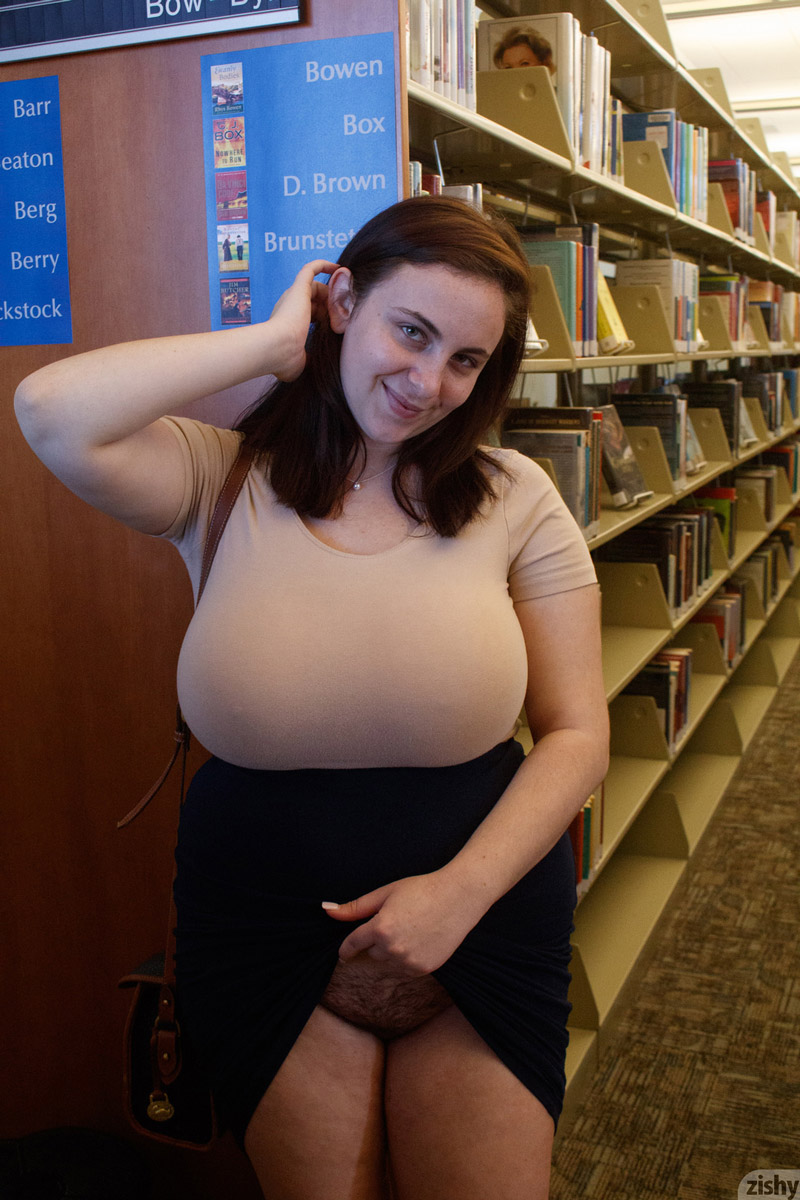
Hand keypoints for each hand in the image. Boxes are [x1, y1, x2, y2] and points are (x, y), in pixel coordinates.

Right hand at [267, 258, 338, 380]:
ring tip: (346, 304)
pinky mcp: (298, 287)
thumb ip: (309, 360)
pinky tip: (341, 268)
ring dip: (334, 296)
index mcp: (288, 323)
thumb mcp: (301, 362)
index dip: (327, 320)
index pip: (313, 315)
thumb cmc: (285, 360)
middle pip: (317, 301)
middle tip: (346, 318)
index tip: (338, 329)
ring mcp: (293, 296)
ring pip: (318, 287)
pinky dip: (325, 265)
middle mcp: (290, 306)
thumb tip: (317, 364)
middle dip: (333, 309)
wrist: (277, 349)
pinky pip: (312, 268)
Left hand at [322, 872, 485, 976]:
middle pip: (371, 954)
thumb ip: (355, 907)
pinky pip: (405, 969)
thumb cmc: (421, 890)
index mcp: (380, 929)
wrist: (458, 897)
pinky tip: (419, 939)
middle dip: (375, 943)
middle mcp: (392, 949)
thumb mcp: (385, 893)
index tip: (344, 952)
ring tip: (409, 929)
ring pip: (388, 963)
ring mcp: (409, 962)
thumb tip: (327, 910)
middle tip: (393, 923)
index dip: (346, 948)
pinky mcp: (424, 969)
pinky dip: (406, 958)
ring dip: (390, 952)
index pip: (352, 946)